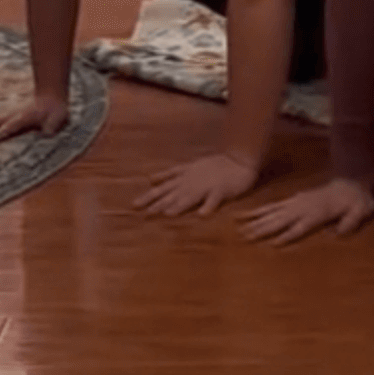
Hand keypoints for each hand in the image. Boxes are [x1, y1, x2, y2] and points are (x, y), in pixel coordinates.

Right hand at [0, 94, 68, 143]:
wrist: (51, 96)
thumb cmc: (55, 112)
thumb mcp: (58, 120)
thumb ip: (52, 127)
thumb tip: (47, 132)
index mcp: (24, 117)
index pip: (10, 126)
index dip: (0, 133)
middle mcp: (12, 114)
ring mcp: (7, 113)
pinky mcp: (4, 113)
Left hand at [133, 151, 257, 218]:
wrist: (239, 159)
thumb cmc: (214, 165)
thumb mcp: (188, 167)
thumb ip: (170, 174)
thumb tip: (150, 178)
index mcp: (184, 177)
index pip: (164, 187)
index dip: (149, 196)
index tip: (134, 205)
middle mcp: (192, 181)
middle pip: (173, 193)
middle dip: (159, 203)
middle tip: (145, 214)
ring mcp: (206, 185)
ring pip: (191, 196)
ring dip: (180, 205)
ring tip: (168, 214)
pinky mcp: (221, 189)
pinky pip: (214, 199)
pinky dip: (209, 206)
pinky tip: (203, 215)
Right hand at [241, 177, 373, 245]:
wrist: (352, 180)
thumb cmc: (357, 200)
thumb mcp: (361, 210)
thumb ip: (351, 222)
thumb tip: (339, 233)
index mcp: (318, 212)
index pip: (300, 226)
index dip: (287, 235)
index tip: (272, 244)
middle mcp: (304, 206)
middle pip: (280, 219)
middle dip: (262, 228)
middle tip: (244, 237)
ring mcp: (297, 201)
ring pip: (272, 211)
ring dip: (255, 220)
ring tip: (239, 228)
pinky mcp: (294, 199)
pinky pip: (273, 206)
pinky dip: (259, 211)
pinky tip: (247, 215)